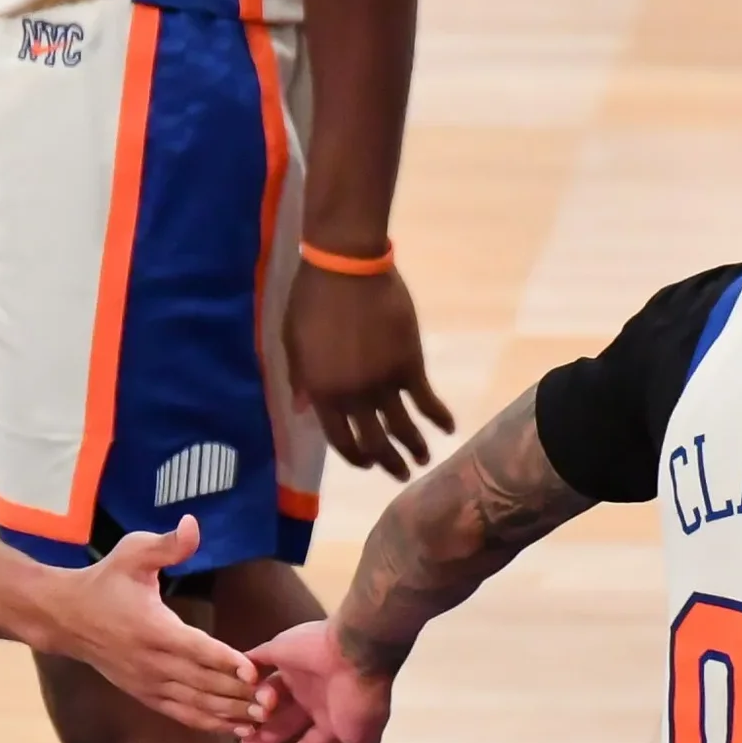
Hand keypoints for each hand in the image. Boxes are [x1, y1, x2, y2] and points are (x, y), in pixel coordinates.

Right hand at [50, 517, 259, 731]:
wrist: (66, 616)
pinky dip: (209, 723)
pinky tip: (236, 728)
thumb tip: (192, 525)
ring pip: (194, 704)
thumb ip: (167, 545)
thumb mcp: (132, 553)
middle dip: (238, 693)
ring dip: (229, 713)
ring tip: (263, 719)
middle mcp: (150, 661)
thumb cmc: (105, 580)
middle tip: (273, 701)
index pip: (194, 648)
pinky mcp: (144, 694)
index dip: (224, 660)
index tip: (253, 670)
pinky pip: (181, 713)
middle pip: (201, 682)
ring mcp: (147, 682)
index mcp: (152, 628)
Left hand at [246, 618, 395, 742]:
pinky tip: (238, 685)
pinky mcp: (279, 650)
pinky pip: (253, 662)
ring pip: (267, 692)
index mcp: (332, 716)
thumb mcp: (361, 739)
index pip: (311, 742)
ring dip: (256, 707)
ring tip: (253, 717)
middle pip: (283, 719)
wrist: (356, 649)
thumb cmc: (360, 698)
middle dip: (266, 734)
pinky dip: (244, 673)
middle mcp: (313, 694)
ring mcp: (295, 672)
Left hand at [283, 262, 452, 479]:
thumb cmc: (311, 300)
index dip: (355, 457)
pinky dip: (438, 417)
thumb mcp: (293, 343)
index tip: (367, 464)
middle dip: (388, 463)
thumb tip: (302, 410)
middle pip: (374, 442)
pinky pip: (427, 400)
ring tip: (425, 459)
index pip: (340, 440)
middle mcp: (354, 398)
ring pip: (403, 428)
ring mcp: (384, 384)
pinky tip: (448, 427)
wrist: (346, 268)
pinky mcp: (410, 365)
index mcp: (322, 393)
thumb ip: (300, 380)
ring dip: (416, 448)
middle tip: (401, 474)